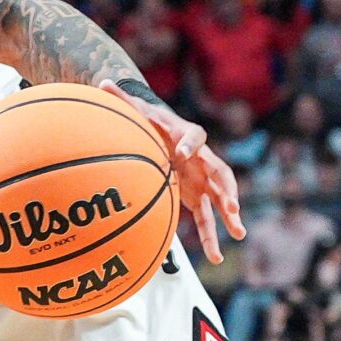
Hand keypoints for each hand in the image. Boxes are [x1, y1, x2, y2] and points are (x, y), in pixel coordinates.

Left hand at [109, 82, 243, 261]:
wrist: (163, 134)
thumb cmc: (150, 123)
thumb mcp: (138, 113)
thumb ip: (123, 101)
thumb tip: (102, 82)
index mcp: (187, 136)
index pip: (194, 137)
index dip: (188, 144)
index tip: (179, 152)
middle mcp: (200, 158)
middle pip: (220, 172)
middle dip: (227, 189)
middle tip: (232, 206)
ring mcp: (202, 180)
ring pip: (220, 198)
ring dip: (229, 215)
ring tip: (238, 233)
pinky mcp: (197, 197)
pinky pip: (206, 219)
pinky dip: (210, 237)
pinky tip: (215, 258)